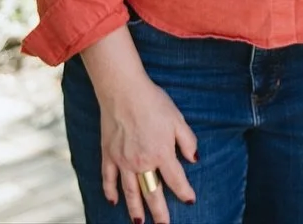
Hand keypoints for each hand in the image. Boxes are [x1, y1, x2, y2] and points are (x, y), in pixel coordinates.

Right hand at [98, 77, 197, 222]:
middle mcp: (142, 162)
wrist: (123, 91)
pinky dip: (110, 192)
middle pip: (152, 193)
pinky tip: (114, 201)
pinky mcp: (108, 155)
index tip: (190, 201)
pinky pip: (108, 179)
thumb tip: (194, 159)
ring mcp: (123, 161)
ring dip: (135, 209)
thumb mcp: (178, 119)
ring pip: (130, 192)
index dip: (184, 192)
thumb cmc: (154, 103)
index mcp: (161, 153)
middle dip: (159, 212)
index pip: (176, 180)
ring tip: (140, 222)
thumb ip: (187, 141)